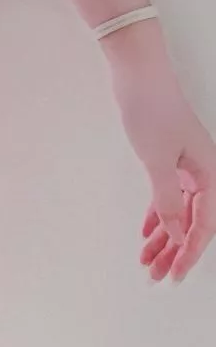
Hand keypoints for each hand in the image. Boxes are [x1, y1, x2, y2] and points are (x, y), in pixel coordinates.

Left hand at [107, 54, 215, 281]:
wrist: (138, 70)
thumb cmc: (151, 108)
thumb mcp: (157, 160)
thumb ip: (167, 200)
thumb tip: (175, 233)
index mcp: (209, 173)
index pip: (203, 225)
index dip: (189, 253)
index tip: (175, 276)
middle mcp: (203, 171)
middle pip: (192, 222)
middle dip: (174, 252)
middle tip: (156, 276)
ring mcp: (186, 164)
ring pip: (178, 210)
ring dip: (163, 236)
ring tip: (146, 261)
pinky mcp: (170, 156)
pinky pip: (168, 194)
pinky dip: (157, 213)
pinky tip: (146, 232)